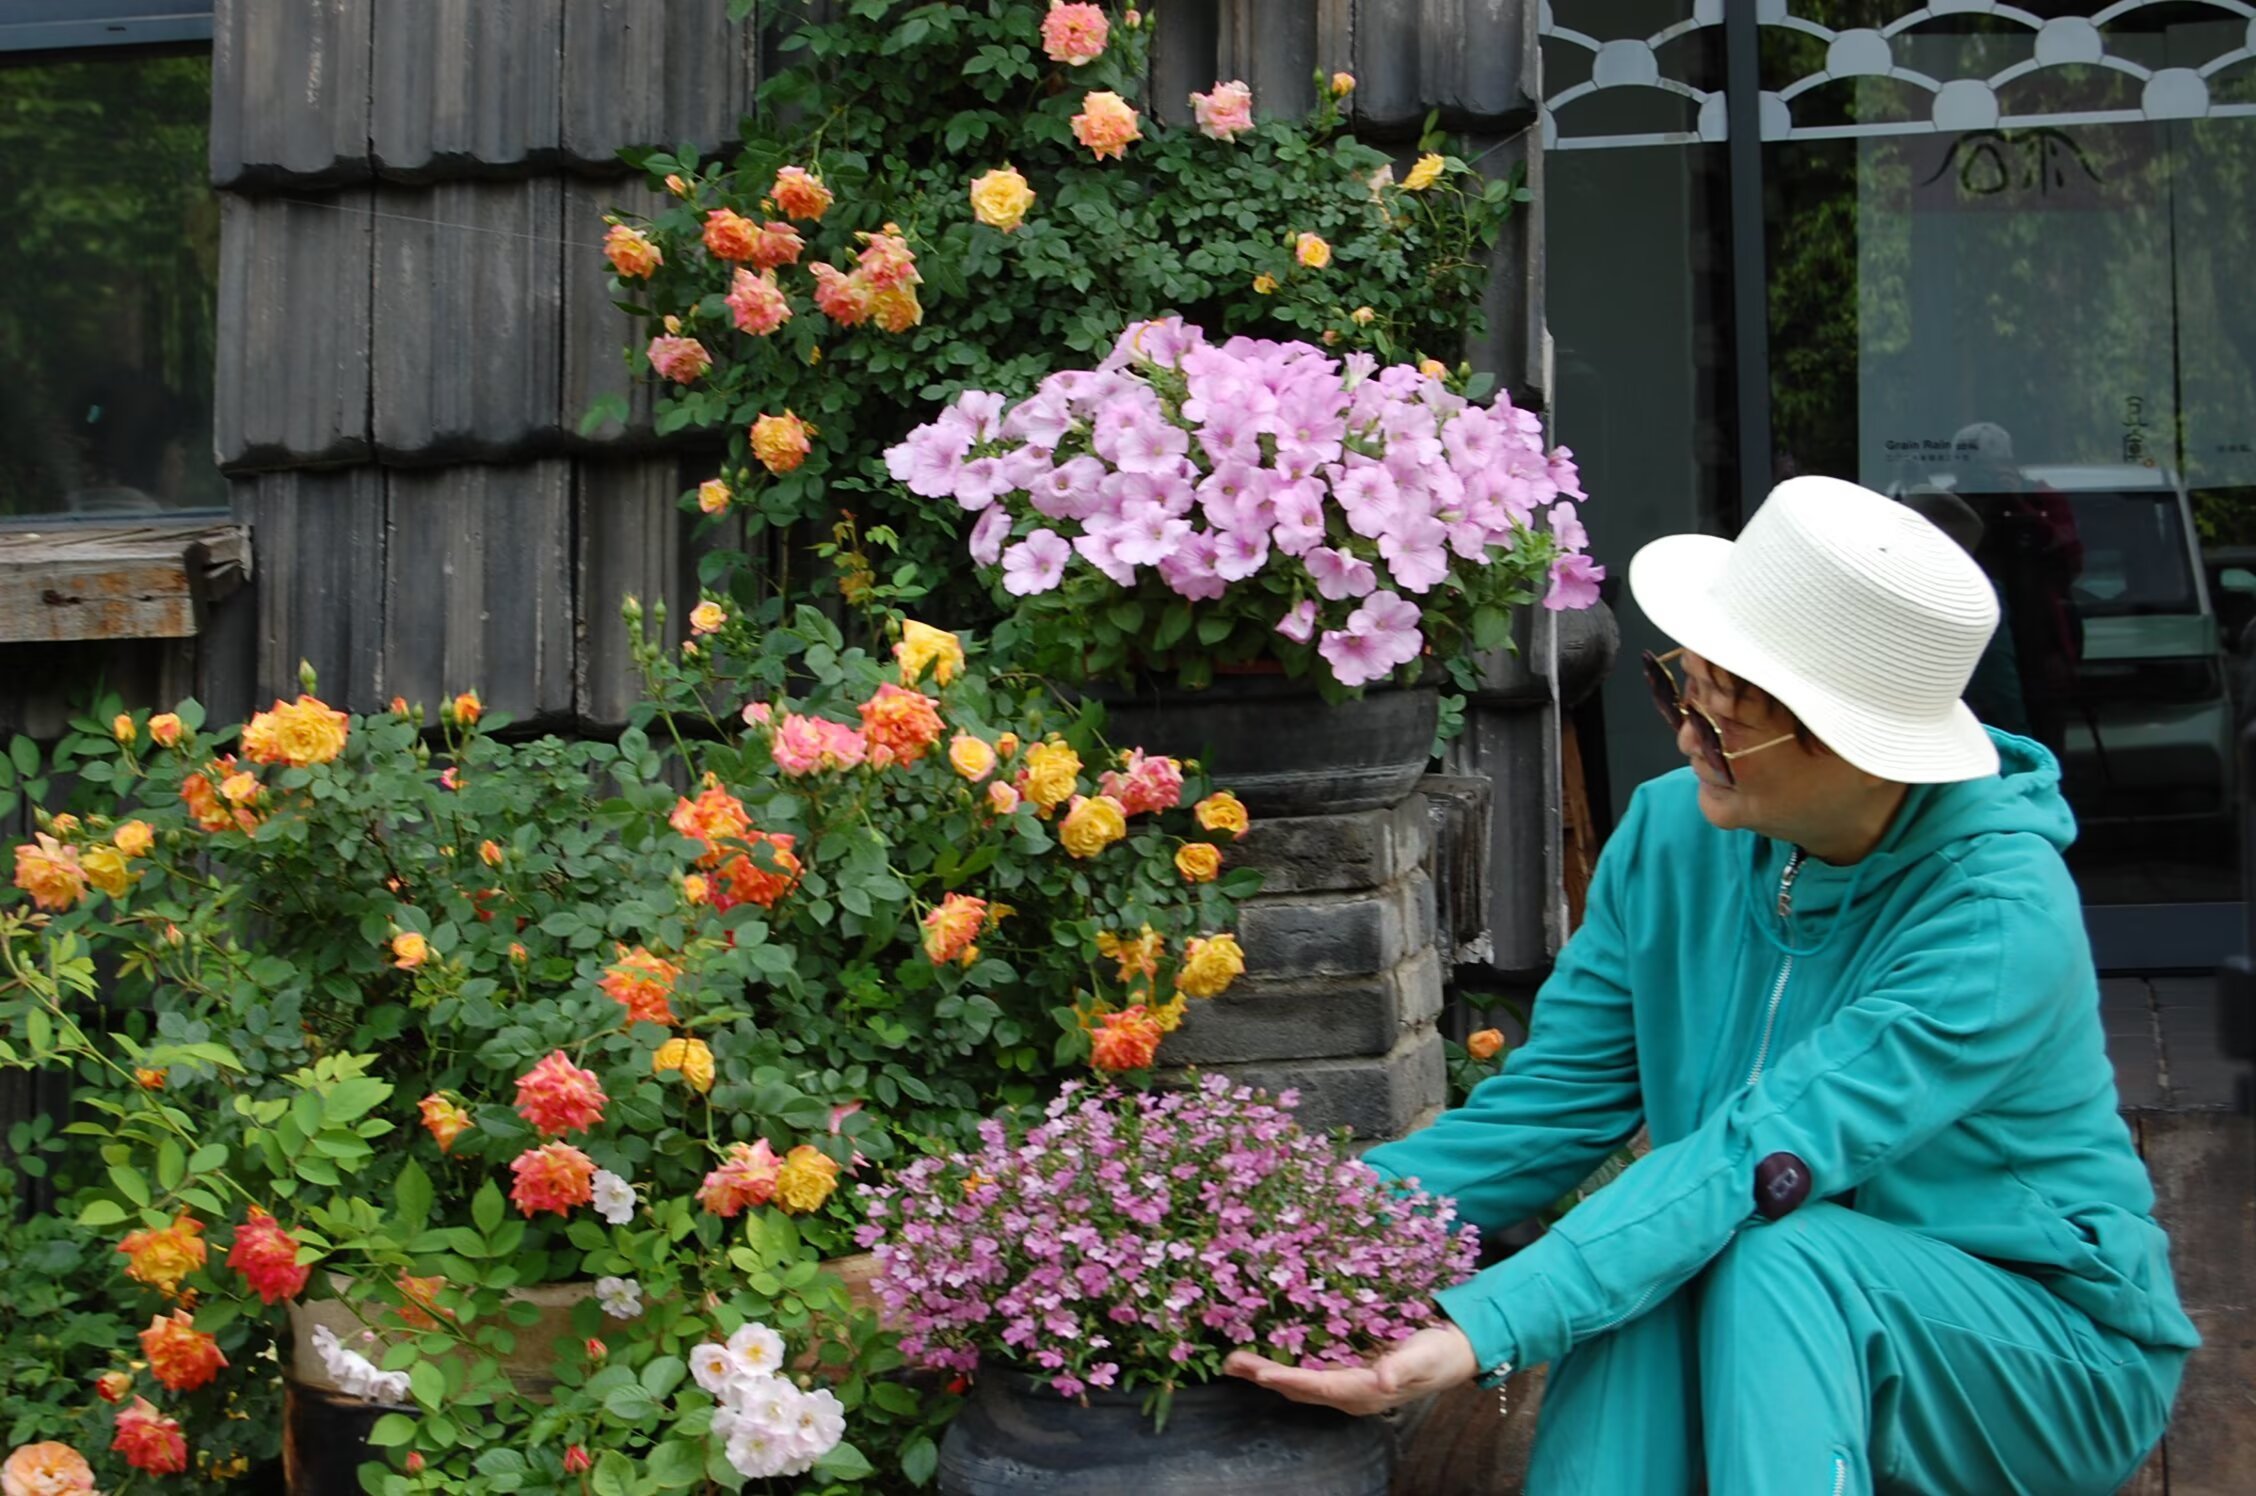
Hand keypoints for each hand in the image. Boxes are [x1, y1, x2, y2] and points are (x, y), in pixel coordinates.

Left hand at [1221, 1323, 1477, 1416]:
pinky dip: (1283, 1365)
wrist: (1455, 1354)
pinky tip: (1266, 1355)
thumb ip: (1403, 1366)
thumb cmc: (1439, 1352)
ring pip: (1299, 1381)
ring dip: (1266, 1372)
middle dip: (1264, 1376)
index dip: (1290, 1379)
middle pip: (1299, 1388)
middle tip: (1230, 1362)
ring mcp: (1347, 1384)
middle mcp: (1350, 1392)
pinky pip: (1308, 1372)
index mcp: (1365, 1390)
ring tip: (1234, 1361)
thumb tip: (1383, 1380)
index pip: (1320, 1386)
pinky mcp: (1346, 1372)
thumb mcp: (1425, 1355)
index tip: (1262, 1372)